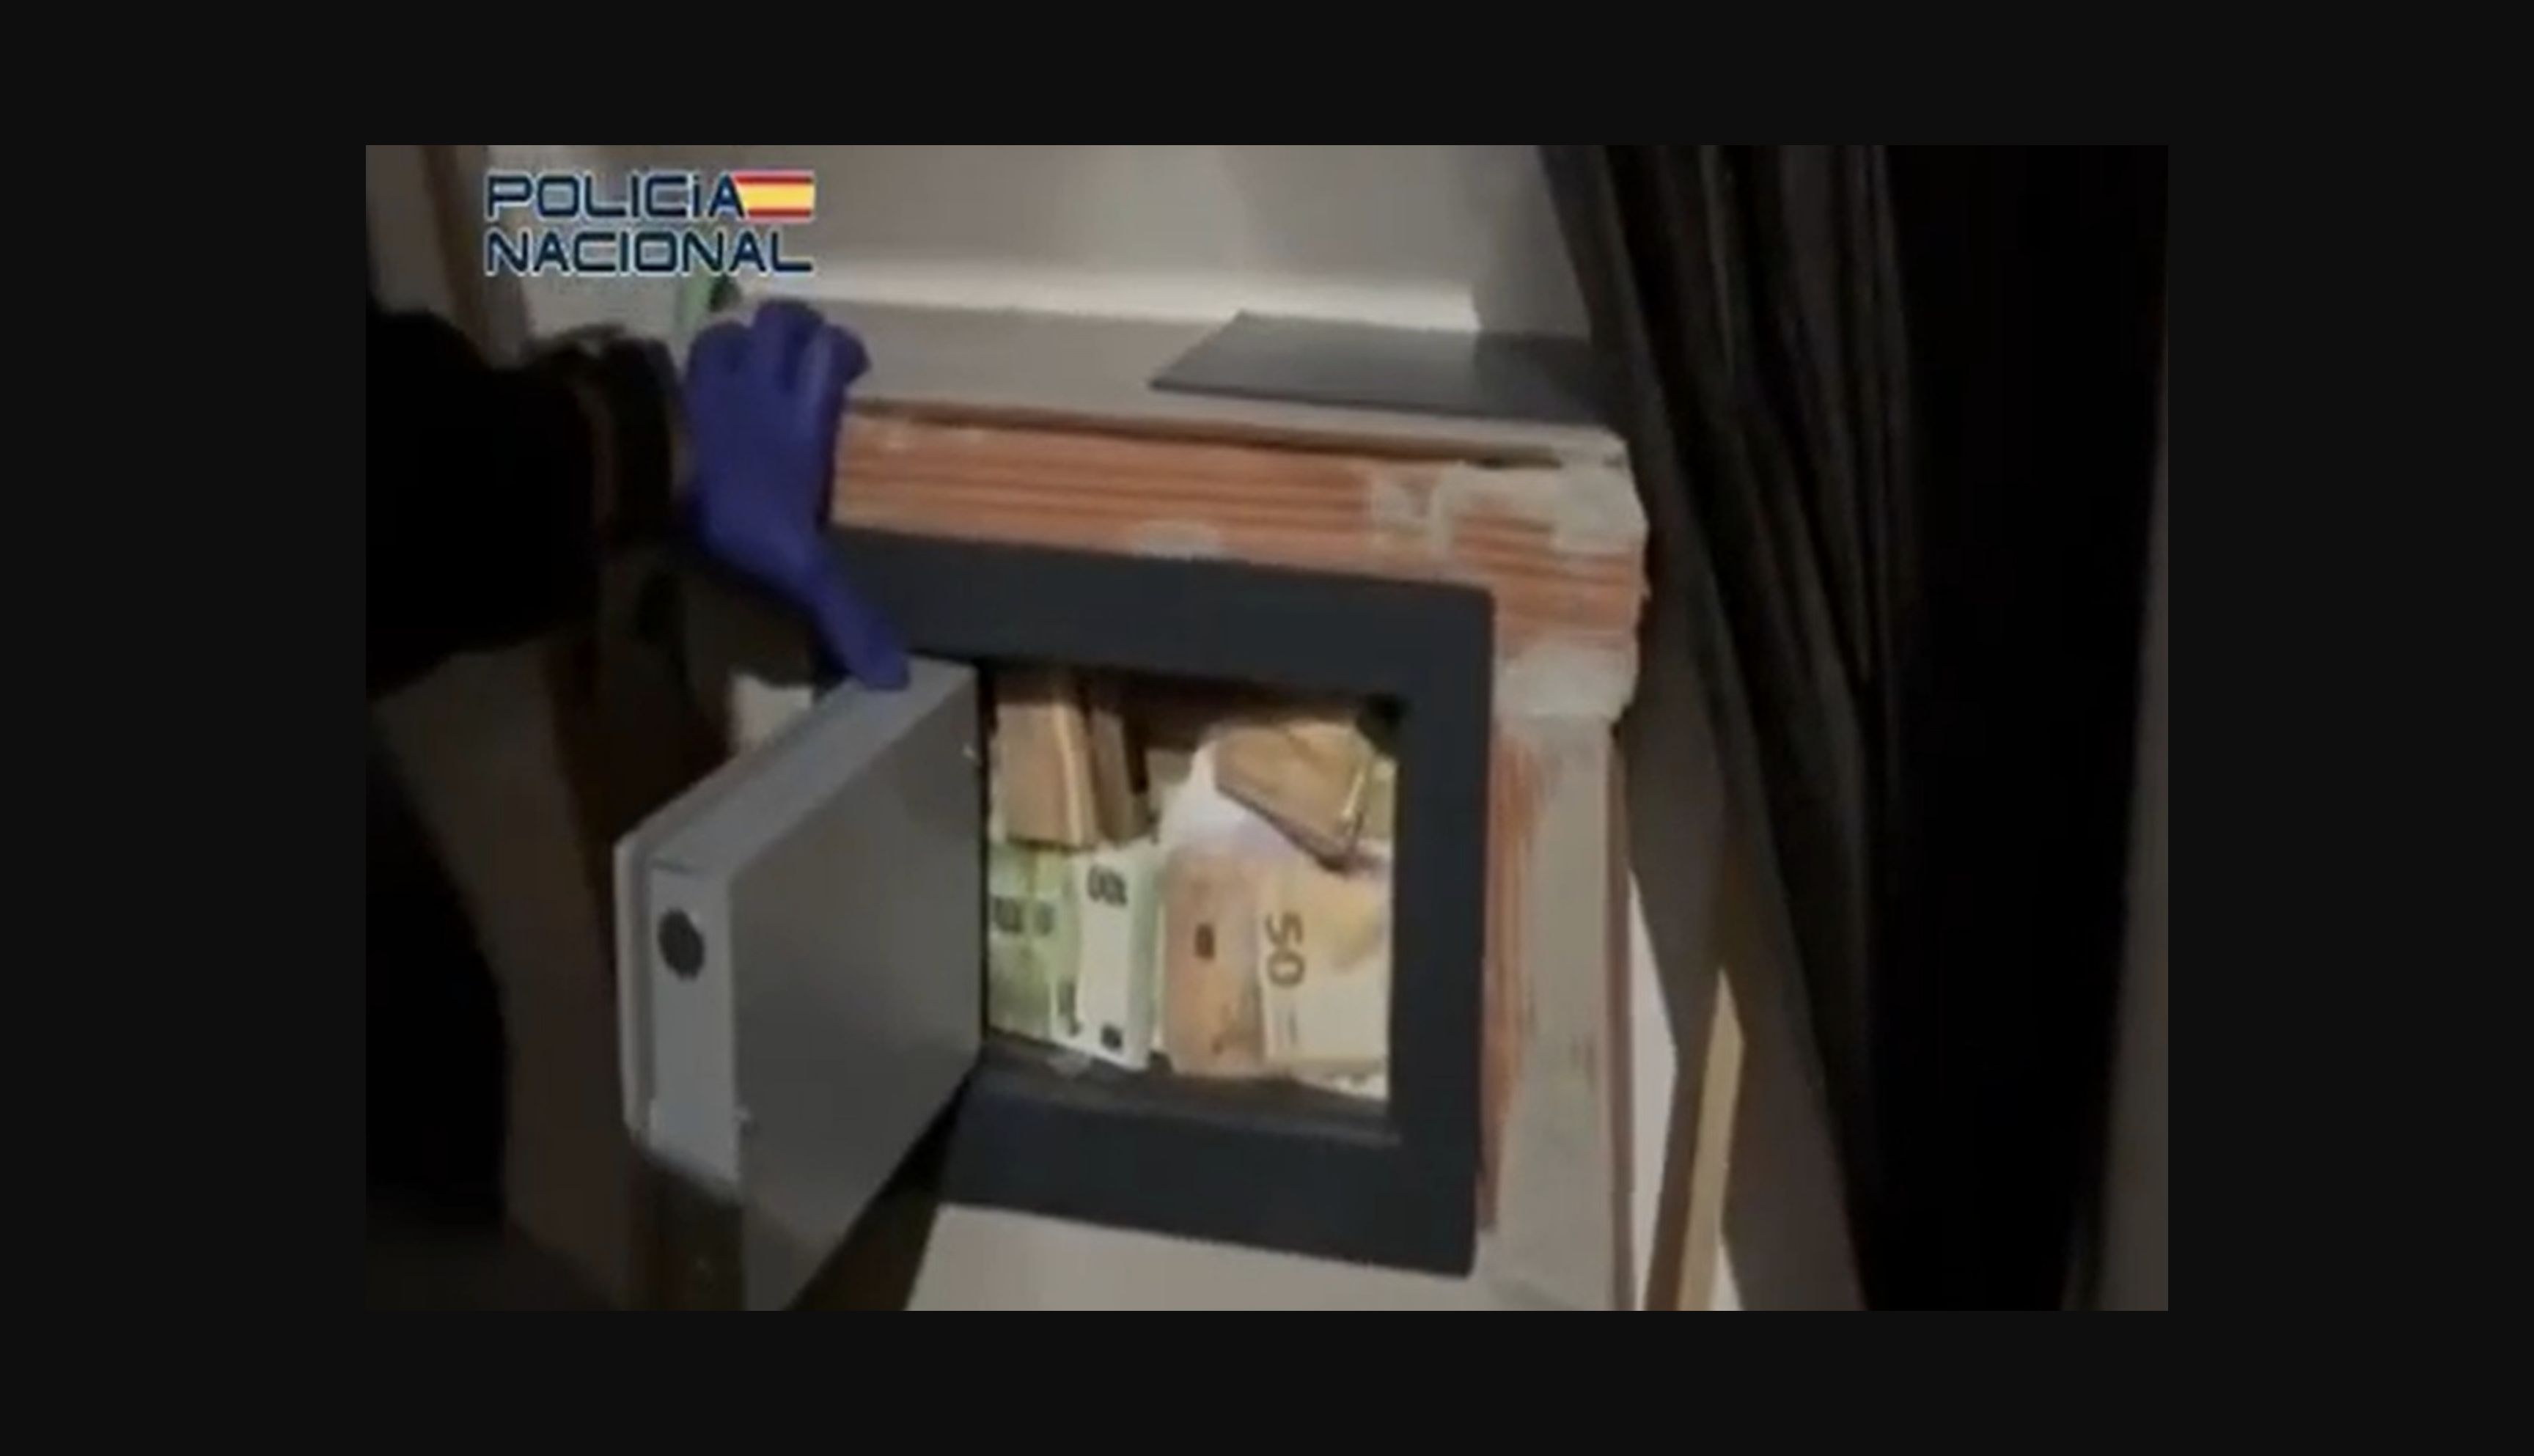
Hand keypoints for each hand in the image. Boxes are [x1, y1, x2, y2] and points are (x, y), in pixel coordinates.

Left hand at [685, 301, 909, 689]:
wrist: (640, 479)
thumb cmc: (732, 514)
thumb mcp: (797, 572)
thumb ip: (843, 615)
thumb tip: (897, 677)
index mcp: (802, 417)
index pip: (829, 353)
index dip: (841, 350)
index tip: (850, 368)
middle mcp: (757, 385)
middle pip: (781, 322)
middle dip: (794, 329)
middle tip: (799, 354)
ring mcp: (700, 379)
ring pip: (726, 332)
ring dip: (738, 342)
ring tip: (744, 369)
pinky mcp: (651, 387)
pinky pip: (670, 360)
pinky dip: (680, 369)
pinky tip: (681, 392)